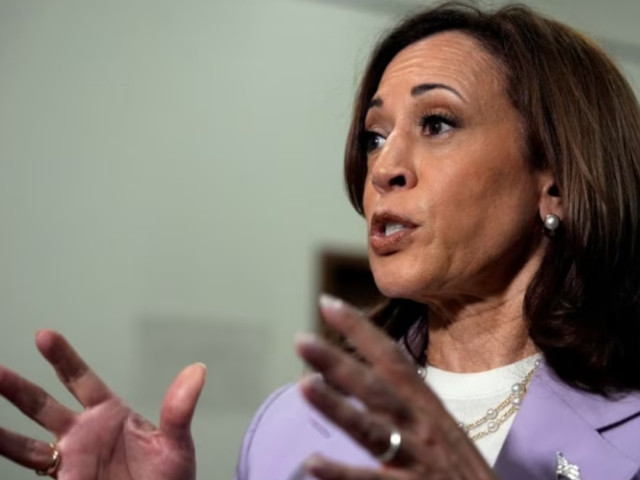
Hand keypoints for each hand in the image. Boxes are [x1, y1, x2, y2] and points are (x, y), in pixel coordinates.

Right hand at [0, 330, 205, 479]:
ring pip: (25, 441)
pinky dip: (10, 453)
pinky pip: (30, 469)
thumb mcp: (176, 444)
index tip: (44, 336)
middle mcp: (84, 434)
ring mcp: (70, 460)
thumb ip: (179, 410)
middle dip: (17, 388)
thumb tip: (197, 370)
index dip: (62, 358)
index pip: (81, 379)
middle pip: (43, 405)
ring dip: (2, 429)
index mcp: (110, 415)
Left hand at [295, 295, 496, 479]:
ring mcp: (417, 459)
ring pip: (372, 429)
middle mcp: (422, 426)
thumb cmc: (462, 469)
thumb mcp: (440, 428)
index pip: (391, 357)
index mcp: (427, 406)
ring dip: (337, 407)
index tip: (327, 304)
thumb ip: (408, 405)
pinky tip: (313, 463)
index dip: (360, 329)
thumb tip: (368, 382)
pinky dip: (342, 472)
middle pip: (375, 388)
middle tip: (301, 340)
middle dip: (339, 362)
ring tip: (304, 386)